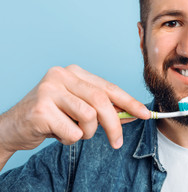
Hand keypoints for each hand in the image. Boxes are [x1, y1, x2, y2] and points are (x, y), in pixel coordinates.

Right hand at [0, 65, 149, 157]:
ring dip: (86, 133)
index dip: (129, 102)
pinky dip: (69, 139)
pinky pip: (72, 131)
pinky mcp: (40, 108)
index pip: (109, 87)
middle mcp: (62, 75)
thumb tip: (133, 114)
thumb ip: (104, 109)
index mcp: (74, 72)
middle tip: (117, 142)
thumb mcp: (80, 110)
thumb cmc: (51, 117)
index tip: (145, 114)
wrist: (13, 127)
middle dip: (114, 125)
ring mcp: (50, 90)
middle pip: (102, 101)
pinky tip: (56, 133)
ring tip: (72, 132)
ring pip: (89, 117)